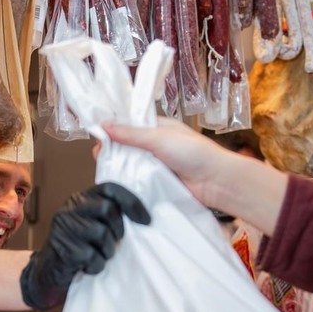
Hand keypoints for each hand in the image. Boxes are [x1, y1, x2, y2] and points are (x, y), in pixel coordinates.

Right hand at [20, 182, 149, 309]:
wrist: (47, 273)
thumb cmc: (76, 249)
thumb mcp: (90, 225)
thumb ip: (108, 216)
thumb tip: (144, 218)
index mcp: (80, 199)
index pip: (110, 188)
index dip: (131, 202)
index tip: (146, 220)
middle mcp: (70, 209)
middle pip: (107, 209)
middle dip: (118, 230)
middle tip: (116, 243)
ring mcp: (64, 228)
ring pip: (102, 233)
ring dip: (108, 251)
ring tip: (99, 256)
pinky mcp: (64, 249)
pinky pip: (93, 256)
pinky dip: (96, 265)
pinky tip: (88, 267)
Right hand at [102, 119, 288, 236]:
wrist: (216, 181)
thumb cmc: (194, 153)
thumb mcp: (158, 137)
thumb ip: (130, 134)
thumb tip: (104, 125)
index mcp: (158, 127)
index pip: (129, 125)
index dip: (112, 130)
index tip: (96, 137)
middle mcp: (156, 145)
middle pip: (127, 147)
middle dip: (114, 152)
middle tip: (100, 158)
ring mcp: (158, 165)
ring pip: (132, 165)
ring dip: (121, 169)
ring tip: (106, 173)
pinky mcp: (159, 183)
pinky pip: (140, 182)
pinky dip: (131, 183)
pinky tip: (120, 186)